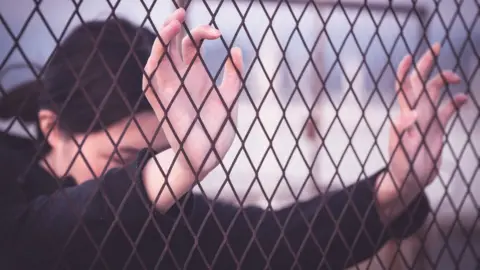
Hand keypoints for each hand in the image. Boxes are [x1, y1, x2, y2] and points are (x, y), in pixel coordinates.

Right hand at [143, 9, 242, 176]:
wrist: (208, 158)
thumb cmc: (217, 129)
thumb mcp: (230, 98)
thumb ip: (234, 75)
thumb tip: (237, 49)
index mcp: (196, 74)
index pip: (192, 43)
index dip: (202, 32)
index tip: (219, 33)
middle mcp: (180, 78)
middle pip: (170, 44)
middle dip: (173, 26)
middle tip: (181, 12)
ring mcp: (169, 89)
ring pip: (158, 58)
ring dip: (162, 41)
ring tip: (172, 24)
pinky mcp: (162, 104)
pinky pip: (150, 82)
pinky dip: (153, 67)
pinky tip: (159, 54)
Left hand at [380, 43, 467, 202]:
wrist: (409, 182)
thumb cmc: (402, 168)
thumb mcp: (402, 152)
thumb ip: (403, 133)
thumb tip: (407, 114)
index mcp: (406, 116)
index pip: (403, 88)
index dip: (405, 71)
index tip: (410, 55)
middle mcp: (416, 114)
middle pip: (422, 83)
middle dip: (427, 64)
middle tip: (437, 46)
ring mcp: (427, 120)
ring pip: (436, 93)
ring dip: (445, 81)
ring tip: (456, 78)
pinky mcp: (436, 129)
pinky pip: (447, 110)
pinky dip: (456, 102)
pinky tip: (464, 100)